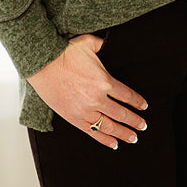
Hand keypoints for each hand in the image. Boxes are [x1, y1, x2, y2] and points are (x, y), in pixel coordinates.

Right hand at [27, 33, 147, 149]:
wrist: (43, 63)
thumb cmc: (66, 51)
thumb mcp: (89, 42)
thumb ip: (101, 44)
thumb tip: (107, 42)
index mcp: (105, 81)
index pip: (127, 95)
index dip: (137, 102)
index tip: (144, 107)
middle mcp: (97, 98)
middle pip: (121, 113)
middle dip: (134, 121)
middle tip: (143, 126)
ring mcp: (85, 110)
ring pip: (109, 126)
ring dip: (123, 133)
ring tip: (133, 138)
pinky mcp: (73, 118)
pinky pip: (92, 132)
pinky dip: (104, 139)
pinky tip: (114, 144)